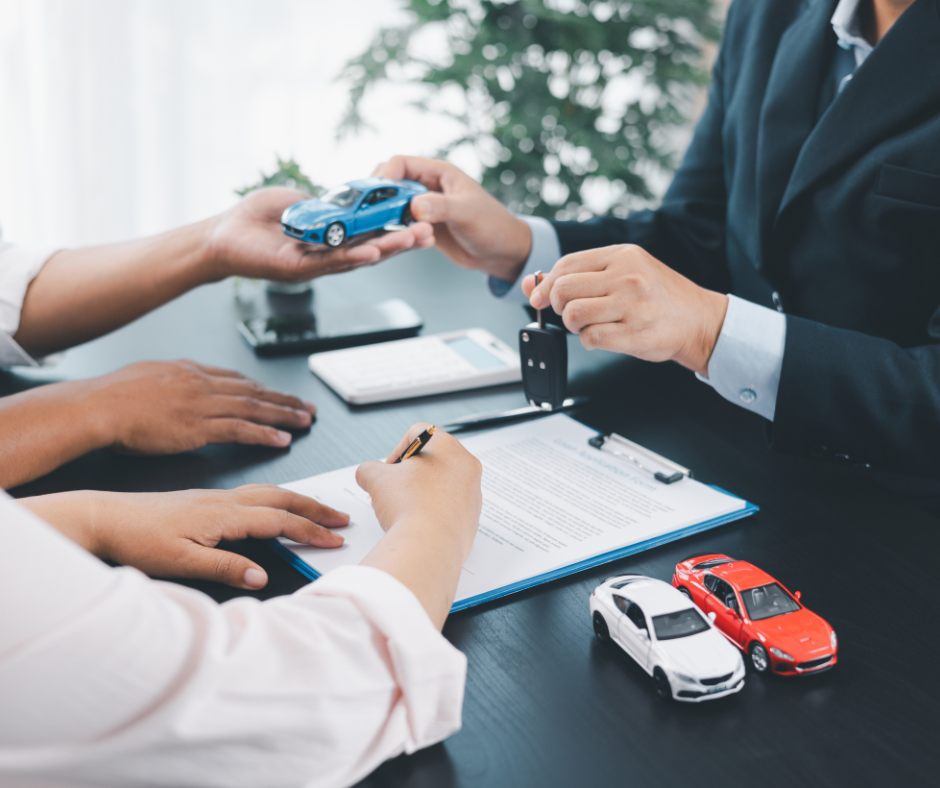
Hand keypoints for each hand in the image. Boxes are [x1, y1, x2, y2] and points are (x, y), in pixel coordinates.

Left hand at [21, 486, 348, 589]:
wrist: (103, 517)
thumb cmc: (136, 539)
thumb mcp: (180, 562)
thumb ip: (225, 567)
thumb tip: (261, 576)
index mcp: (224, 514)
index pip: (279, 521)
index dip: (311, 530)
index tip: (335, 538)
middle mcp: (224, 500)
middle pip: (282, 499)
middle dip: (315, 508)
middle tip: (341, 517)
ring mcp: (215, 497)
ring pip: (269, 492)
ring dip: (298, 499)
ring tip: (317, 508)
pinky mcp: (205, 499)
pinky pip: (254, 492)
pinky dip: (277, 496)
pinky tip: (274, 504)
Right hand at [89, 359, 316, 452]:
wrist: (97, 406)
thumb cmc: (112, 396)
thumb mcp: (150, 374)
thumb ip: (174, 378)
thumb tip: (183, 381)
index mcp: (191, 370)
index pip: (237, 379)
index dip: (263, 388)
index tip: (280, 395)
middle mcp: (202, 383)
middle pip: (254, 391)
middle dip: (284, 400)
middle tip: (307, 407)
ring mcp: (202, 404)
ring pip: (254, 408)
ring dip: (283, 415)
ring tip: (304, 421)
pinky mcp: (197, 427)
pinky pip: (240, 430)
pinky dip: (263, 434)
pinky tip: (281, 440)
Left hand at [204, 186, 434, 281]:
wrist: (221, 234)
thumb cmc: (255, 218)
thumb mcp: (298, 200)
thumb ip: (324, 203)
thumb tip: (345, 199)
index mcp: (330, 240)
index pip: (370, 236)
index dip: (394, 231)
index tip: (418, 222)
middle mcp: (326, 256)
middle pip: (372, 251)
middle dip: (401, 243)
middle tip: (428, 235)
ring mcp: (314, 265)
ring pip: (357, 259)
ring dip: (386, 251)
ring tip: (411, 241)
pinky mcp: (297, 270)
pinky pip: (329, 264)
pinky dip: (353, 257)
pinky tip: (373, 252)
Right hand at [355, 424, 482, 627]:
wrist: (428, 546)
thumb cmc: (408, 506)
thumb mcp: (376, 479)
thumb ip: (368, 469)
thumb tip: (367, 474)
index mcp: (449, 447)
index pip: (418, 433)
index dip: (397, 450)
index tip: (388, 470)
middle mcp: (467, 466)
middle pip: (432, 460)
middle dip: (409, 474)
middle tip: (393, 490)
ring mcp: (473, 493)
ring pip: (442, 484)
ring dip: (421, 492)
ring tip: (404, 510)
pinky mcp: (472, 518)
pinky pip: (449, 507)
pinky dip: (433, 511)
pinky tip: (418, 523)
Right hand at [372, 156, 531, 281]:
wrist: (502, 252)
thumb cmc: (493, 225)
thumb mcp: (467, 214)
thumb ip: (441, 207)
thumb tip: (414, 205)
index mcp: (440, 172)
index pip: (401, 163)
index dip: (385, 176)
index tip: (373, 195)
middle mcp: (428, 186)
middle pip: (390, 182)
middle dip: (377, 196)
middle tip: (369, 215)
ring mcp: (424, 206)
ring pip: (391, 204)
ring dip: (384, 216)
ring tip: (379, 231)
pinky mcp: (423, 225)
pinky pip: (399, 224)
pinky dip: (393, 231)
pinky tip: (397, 241)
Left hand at [523, 245, 728, 375]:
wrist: (699, 320)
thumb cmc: (658, 296)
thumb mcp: (623, 271)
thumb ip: (579, 274)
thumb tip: (530, 284)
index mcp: (622, 255)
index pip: (566, 265)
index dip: (546, 284)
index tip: (541, 298)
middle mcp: (627, 277)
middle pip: (564, 290)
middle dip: (559, 306)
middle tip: (572, 313)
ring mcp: (632, 305)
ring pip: (573, 315)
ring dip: (572, 326)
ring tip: (589, 325)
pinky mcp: (634, 333)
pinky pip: (590, 338)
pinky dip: (588, 341)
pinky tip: (601, 337)